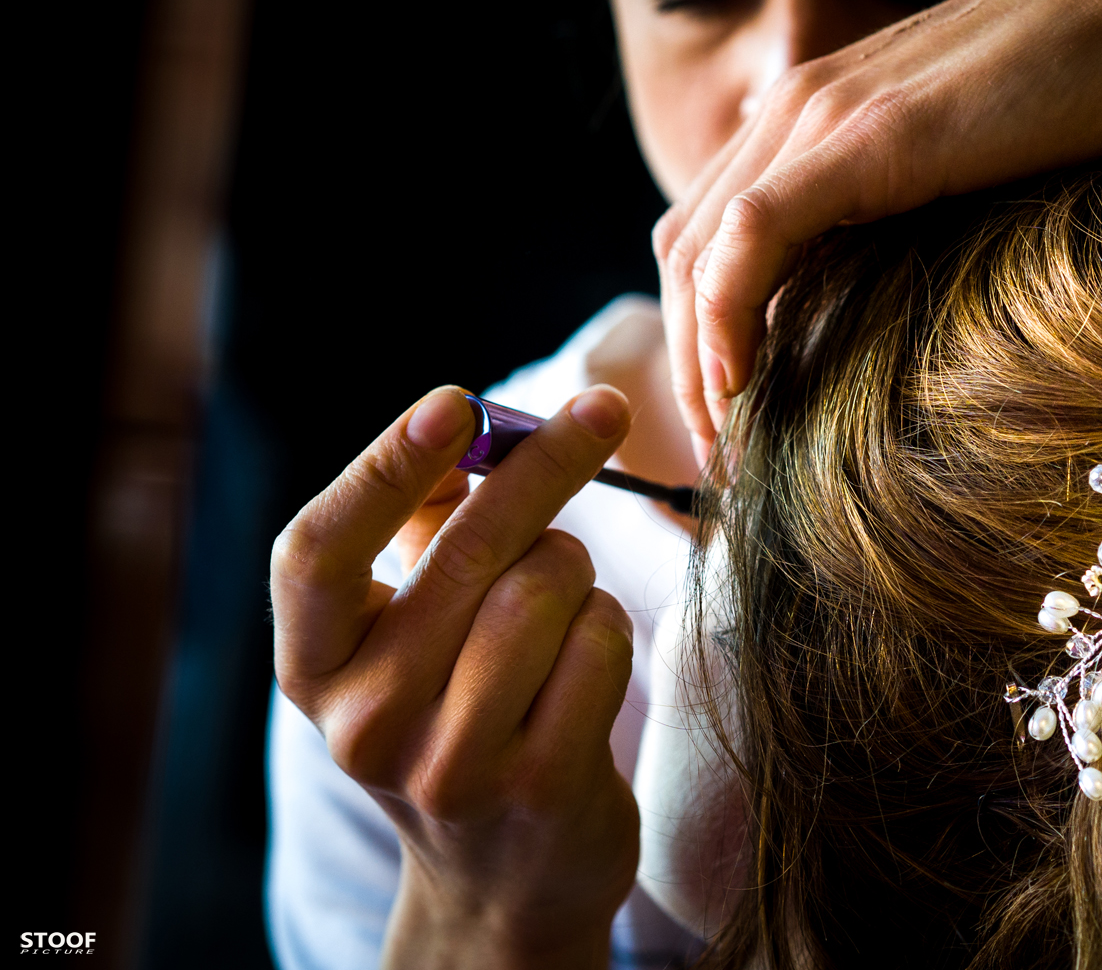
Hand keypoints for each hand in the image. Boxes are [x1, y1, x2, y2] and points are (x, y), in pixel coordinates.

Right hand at [272, 385, 637, 967]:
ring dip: (577, 574)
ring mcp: (448, 764)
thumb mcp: (412, 634)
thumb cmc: (459, 716)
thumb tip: (472, 426)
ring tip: (561, 610)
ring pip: (546, 588)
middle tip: (602, 411)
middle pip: (468, 551)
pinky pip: (598, 642)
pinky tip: (583, 665)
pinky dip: (607, 628)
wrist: (502, 879)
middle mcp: (364, 722)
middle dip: (547, 465)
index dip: (382, 467)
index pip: (317, 552)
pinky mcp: (535, 786)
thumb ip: (428, 529)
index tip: (453, 401)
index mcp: (315, 669)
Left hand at [654, 0, 1101, 449]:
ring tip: (723, 438)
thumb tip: (887, 306)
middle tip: (716, 451)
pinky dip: (728, 311)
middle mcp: (797, 109)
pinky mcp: (871, 135)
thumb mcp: (966, 164)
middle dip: (683, 361)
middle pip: (685, 250)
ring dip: (695, 356)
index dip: (696, 332)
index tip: (728, 418)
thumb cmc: (1086, 85)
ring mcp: (825, 114)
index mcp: (812, 116)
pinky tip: (740, 381)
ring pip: (701, 248)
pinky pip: (756, 231)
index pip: (709, 235)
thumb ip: (905, 213)